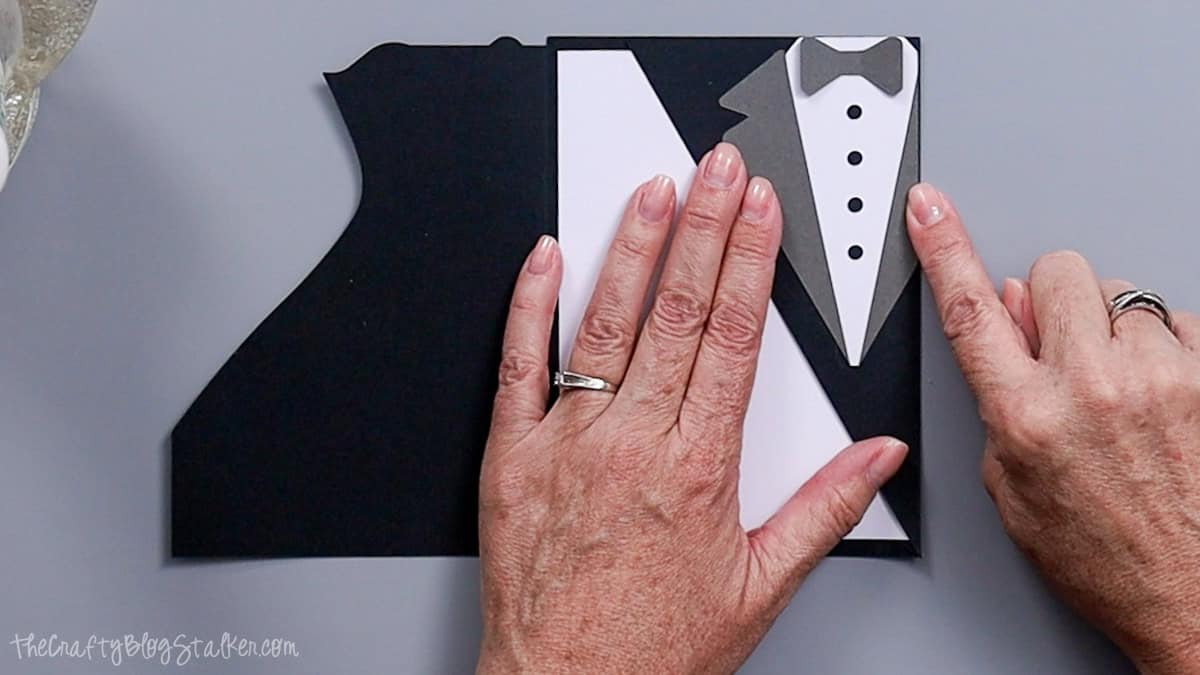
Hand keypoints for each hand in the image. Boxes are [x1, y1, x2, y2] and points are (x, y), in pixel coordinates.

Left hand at [477, 143, 907, 673]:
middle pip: (676, 310)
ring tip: (651, 191)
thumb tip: (876, 458)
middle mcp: (632, 442)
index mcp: (699, 466)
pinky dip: (529, 305)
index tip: (761, 210)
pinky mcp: (509, 456)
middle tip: (716, 169)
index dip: (750, 261)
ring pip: (604, 322)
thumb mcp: (760, 586)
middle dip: (702, 228)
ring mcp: (566, 443)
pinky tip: (545, 257)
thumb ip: (824, 509)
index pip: (732, 337)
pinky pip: (517, 365)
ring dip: (631, 247)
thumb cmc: (654, 648)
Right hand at [906, 184, 1199, 673]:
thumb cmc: (1104, 556)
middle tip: (1059, 348)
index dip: (943, 247)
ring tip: (1119, 389)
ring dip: (1110, 328)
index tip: (929, 208)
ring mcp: (1160, 377)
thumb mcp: (1013, 486)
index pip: (969, 309)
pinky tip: (1159, 394)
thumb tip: (1003, 316)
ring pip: (1119, 294)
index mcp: (1026, 417)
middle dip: (1050, 300)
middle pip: (1055, 274)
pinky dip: (1163, 346)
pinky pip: (1176, 319)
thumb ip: (998, 392)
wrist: (1196, 596)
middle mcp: (1092, 386)